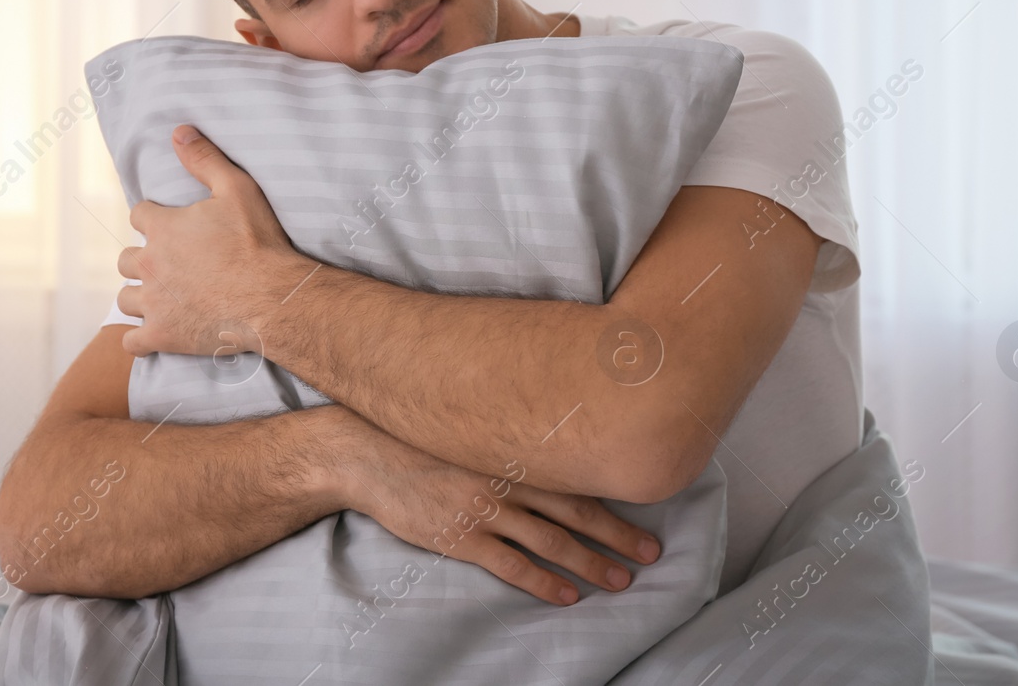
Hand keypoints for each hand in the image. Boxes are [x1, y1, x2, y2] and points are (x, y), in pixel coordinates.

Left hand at [116, 125, 302, 357]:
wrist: (274, 298)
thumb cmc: (259, 243)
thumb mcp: (237, 189)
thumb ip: (205, 159)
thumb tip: (179, 131)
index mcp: (162, 228)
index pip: (139, 216)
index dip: (155, 220)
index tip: (172, 228)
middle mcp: (149, 265)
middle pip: (127, 260)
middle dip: (144, 261)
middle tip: (170, 266)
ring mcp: (153, 304)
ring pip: (126, 299)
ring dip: (140, 297)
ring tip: (162, 299)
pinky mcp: (162, 336)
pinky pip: (132, 342)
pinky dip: (141, 339)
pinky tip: (155, 334)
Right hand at [336, 418, 660, 605]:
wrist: (364, 451)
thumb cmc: (417, 432)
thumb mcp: (468, 422)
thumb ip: (506, 432)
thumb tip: (547, 435)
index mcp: (512, 445)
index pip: (576, 470)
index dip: (613, 491)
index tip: (647, 502)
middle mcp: (507, 475)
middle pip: (576, 508)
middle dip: (616, 533)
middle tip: (652, 553)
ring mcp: (485, 508)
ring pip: (551, 540)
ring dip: (590, 563)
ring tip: (620, 580)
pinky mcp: (461, 536)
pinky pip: (512, 565)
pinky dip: (543, 582)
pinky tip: (567, 596)